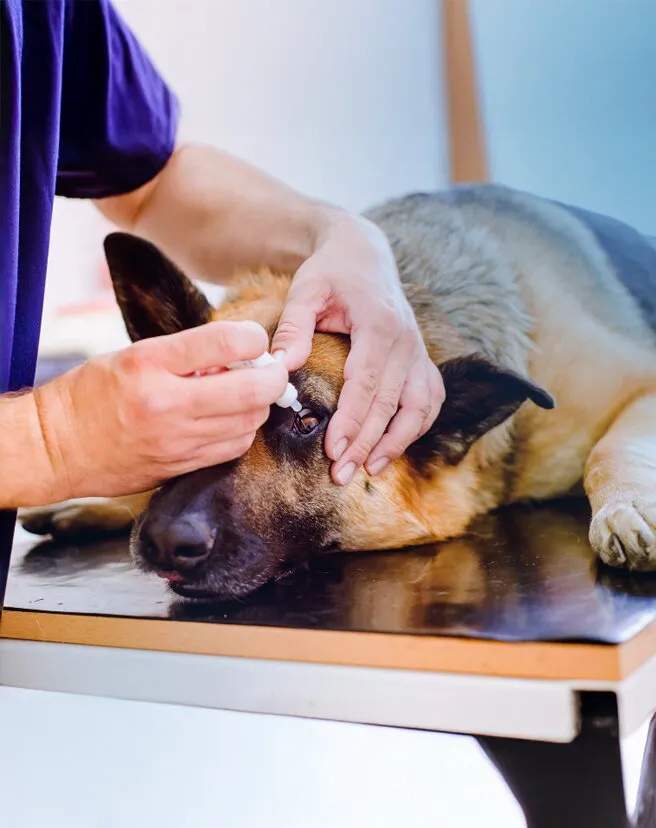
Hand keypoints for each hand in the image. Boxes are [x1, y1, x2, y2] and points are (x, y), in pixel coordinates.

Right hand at [33, 321, 287, 499]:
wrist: (56, 448)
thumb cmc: (90, 393)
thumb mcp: (131, 356)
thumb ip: (185, 354)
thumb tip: (238, 356)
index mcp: (150, 363)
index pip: (224, 342)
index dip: (253, 338)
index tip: (255, 340)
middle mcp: (166, 403)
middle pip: (251, 390)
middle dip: (273, 376)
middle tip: (271, 370)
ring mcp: (176, 440)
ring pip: (249, 422)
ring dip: (259, 406)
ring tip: (248, 394)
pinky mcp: (180, 466)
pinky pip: (232, 448)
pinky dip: (242, 430)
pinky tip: (233, 420)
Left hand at [271, 213, 444, 484]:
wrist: (364, 253)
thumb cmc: (330, 272)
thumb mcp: (306, 289)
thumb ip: (294, 327)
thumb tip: (282, 367)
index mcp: (380, 325)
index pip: (367, 383)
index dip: (352, 420)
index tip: (333, 450)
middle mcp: (407, 341)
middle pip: (390, 403)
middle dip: (366, 442)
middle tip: (342, 474)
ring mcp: (418, 351)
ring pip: (419, 407)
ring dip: (397, 441)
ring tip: (371, 469)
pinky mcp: (421, 358)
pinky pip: (430, 398)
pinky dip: (417, 425)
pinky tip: (396, 445)